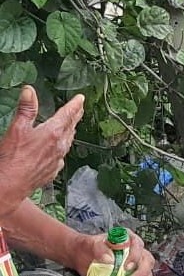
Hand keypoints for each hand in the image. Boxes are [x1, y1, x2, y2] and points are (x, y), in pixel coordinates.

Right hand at [0, 87, 83, 205]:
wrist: (11, 184)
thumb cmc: (12, 158)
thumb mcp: (17, 128)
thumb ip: (26, 109)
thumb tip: (30, 91)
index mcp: (53, 133)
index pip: (68, 115)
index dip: (75, 105)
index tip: (81, 99)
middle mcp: (59, 147)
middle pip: (71, 127)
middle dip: (75, 117)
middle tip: (80, 109)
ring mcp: (57, 160)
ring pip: (68, 142)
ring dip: (70, 132)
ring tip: (72, 126)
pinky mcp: (53, 170)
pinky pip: (61, 156)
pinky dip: (62, 148)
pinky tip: (59, 149)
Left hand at [74, 229, 154, 275]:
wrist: (83, 256)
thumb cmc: (89, 247)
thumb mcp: (92, 244)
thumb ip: (100, 249)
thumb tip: (109, 259)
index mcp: (128, 240)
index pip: (138, 245)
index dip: (135, 256)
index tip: (127, 267)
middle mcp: (136, 252)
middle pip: (147, 261)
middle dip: (141, 273)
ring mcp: (136, 265)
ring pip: (147, 274)